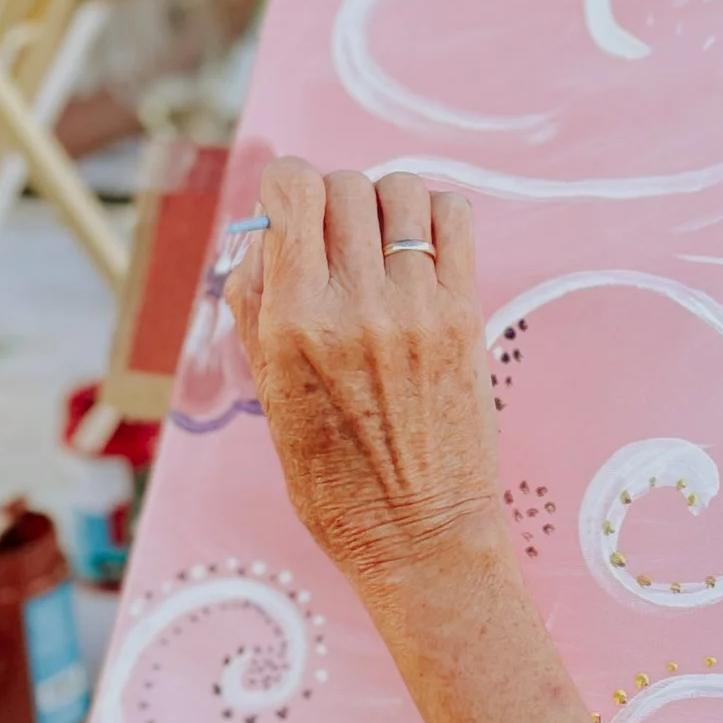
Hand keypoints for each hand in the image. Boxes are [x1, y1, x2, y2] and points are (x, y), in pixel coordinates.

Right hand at [221, 159, 506, 594]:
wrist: (418, 536)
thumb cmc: (334, 481)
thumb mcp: (270, 397)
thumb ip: (258, 311)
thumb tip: (265, 239)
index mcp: (293, 324)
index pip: (291, 192)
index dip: (285, 186)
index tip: (289, 206)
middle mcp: (354, 306)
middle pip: (344, 186)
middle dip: (331, 197)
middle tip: (334, 237)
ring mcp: (415, 308)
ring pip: (402, 190)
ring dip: (384, 203)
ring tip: (380, 243)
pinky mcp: (464, 317)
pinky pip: (455, 220)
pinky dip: (436, 217)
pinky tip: (422, 249)